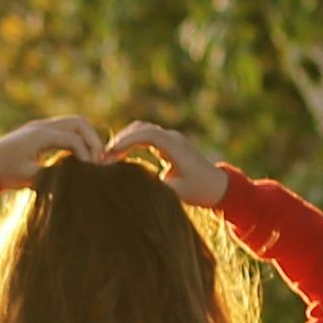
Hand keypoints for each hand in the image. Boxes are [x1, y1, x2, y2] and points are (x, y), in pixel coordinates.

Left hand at [0, 112, 106, 187]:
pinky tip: (79, 157)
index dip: (87, 155)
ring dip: (86, 138)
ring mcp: (41, 127)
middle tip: (99, 161)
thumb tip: (76, 179)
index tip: (92, 172)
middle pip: (79, 123)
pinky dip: (77, 139)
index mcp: (40, 135)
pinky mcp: (40, 132)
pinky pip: (66, 129)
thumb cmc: (3, 172)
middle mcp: (43, 126)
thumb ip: (53, 176)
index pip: (74, 139)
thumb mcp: (28, 177)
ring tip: (93, 159)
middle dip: (93, 140)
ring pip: (74, 124)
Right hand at [109, 119, 229, 205]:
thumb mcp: (177, 193)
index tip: (110, 153)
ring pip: (142, 130)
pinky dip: (131, 143)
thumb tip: (131, 189)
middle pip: (142, 128)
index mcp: (175, 146)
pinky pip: (146, 137)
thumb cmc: (199, 190)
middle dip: (121, 140)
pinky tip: (120, 157)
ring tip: (109, 157)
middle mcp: (172, 138)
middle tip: (103, 157)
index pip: (147, 134)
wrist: (218, 186)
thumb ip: (155, 189)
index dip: (127, 141)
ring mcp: (170, 139)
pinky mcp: (168, 144)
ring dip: (125, 140)